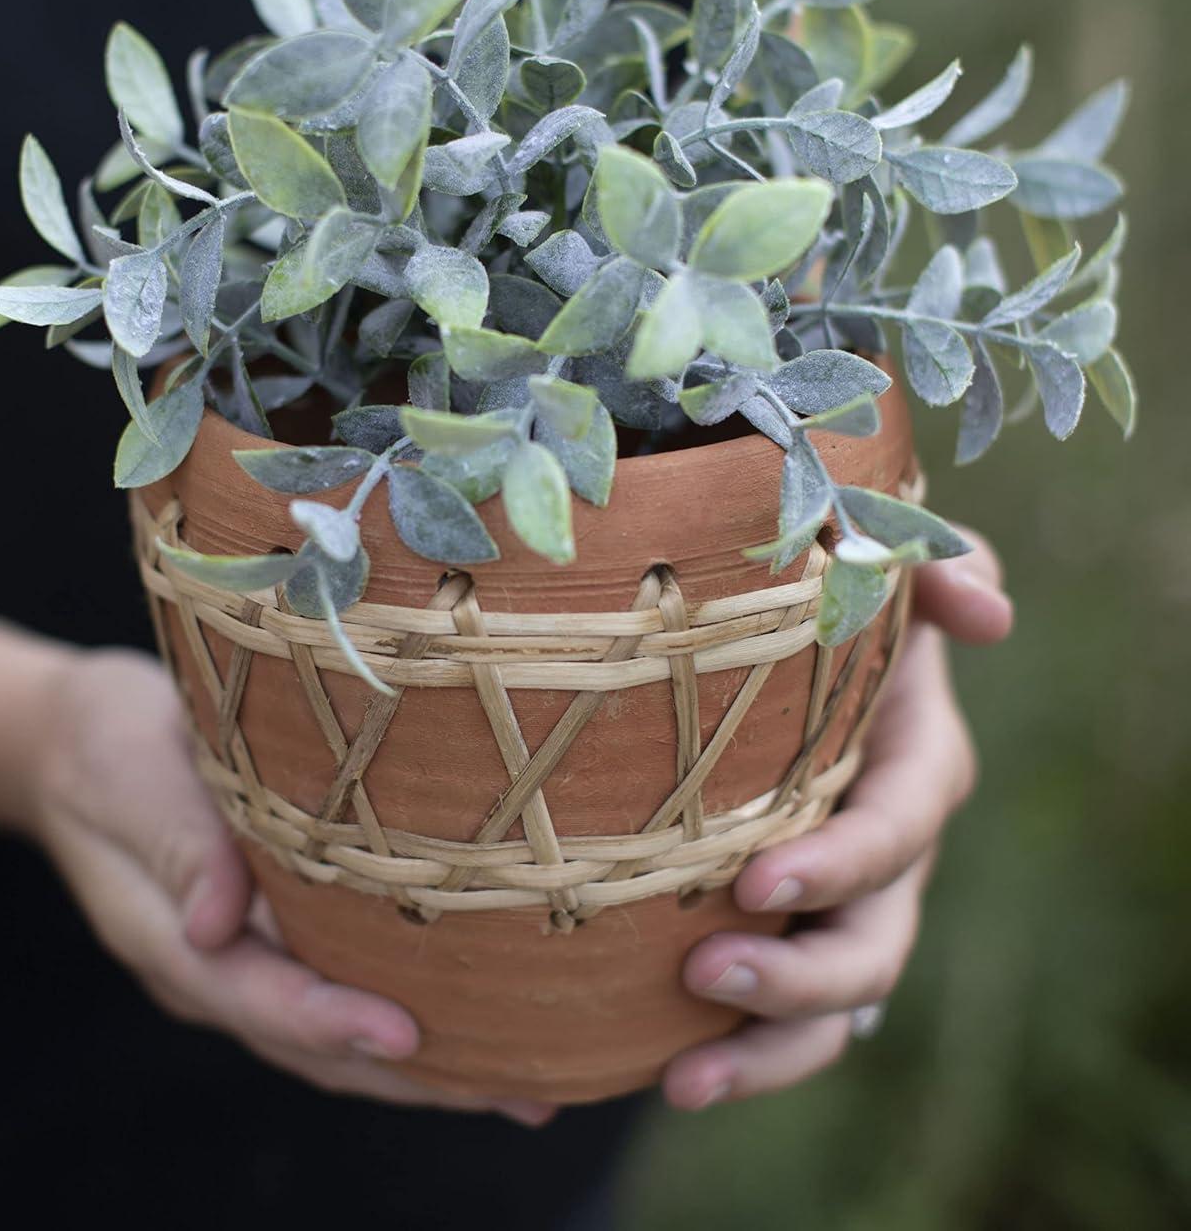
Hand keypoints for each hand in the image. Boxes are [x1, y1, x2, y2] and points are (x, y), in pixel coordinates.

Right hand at [26, 648, 555, 1125]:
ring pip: (341, 1027)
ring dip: (429, 1061)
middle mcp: (219, 963)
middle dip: (418, 1077)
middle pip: (321, 1044)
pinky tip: (476, 1007)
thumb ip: (176, 846)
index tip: (409, 1037)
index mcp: (173, 938)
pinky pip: (346, 976)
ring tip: (524, 1079)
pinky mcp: (275, 919)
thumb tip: (216, 927)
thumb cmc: (104, 746)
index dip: (334, 1022)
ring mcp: (248, 950)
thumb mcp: (130, 779)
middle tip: (518, 1094)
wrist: (75, 735)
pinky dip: (410, 1001)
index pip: (263, 999)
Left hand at [663, 532, 1012, 1110]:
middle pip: (870, 946)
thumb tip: (991, 614)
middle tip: (704, 973)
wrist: (756, 648)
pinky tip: (648, 1075)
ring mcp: (831, 905)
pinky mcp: (774, 932)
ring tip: (679, 1079)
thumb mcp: (876, 560)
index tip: (757, 879)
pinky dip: (724, 1058)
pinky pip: (769, 1020)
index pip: (897, 825)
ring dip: (764, 1050)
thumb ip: (935, 562)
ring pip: (829, 1010)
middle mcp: (881, 853)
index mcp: (908, 764)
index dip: (845, 862)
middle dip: (798, 977)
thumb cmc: (821, 599)